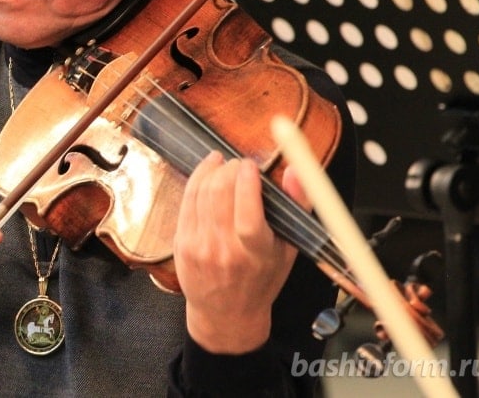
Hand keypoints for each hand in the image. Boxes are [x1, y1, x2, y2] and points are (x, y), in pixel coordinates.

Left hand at [173, 152, 305, 353]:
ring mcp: (199, 246)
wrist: (225, 314)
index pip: (248, 212)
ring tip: (224, 163)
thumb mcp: (288, 249)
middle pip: (220, 194)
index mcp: (255, 254)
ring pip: (201, 192)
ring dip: (213, 170)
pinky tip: (208, 170)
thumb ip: (296, 207)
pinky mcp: (181, 242)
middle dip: (229, 169)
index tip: (252, 166)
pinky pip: (187, 200)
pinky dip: (197, 179)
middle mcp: (225, 250)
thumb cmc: (262, 280)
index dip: (247, 182)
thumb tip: (295, 170)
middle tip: (240, 165)